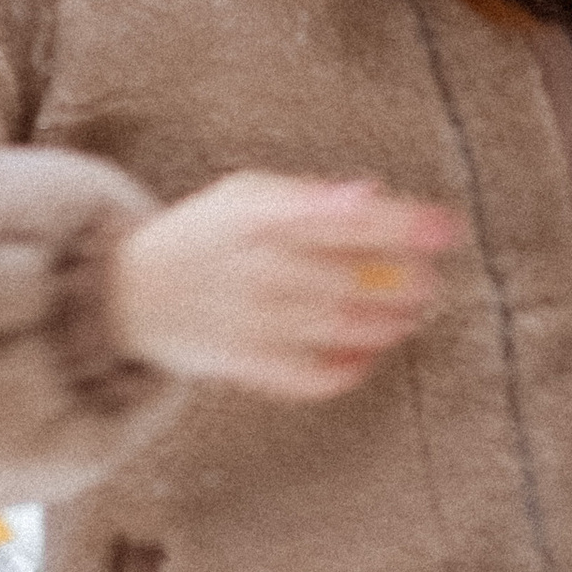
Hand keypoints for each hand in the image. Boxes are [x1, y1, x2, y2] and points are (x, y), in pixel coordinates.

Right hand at [108, 173, 466, 403]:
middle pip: (349, 277)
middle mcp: (254, 265)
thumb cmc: (204, 236)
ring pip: (336, 327)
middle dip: (402, 282)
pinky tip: (368, 356)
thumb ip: (309, 198)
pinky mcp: (242, 363)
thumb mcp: (244, 196)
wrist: (127, 291)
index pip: (343, 217)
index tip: (444, 230)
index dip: (401, 224)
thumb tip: (373, 196)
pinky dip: (346, 370)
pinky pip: (307, 375)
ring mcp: (247, 318)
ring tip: (408, 318)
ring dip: (384, 325)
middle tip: (430, 283)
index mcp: (256, 214)